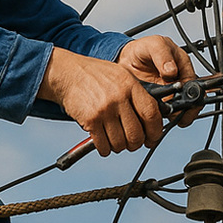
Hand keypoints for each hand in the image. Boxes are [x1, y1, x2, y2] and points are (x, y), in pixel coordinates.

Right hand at [37, 47, 162, 156]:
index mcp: (130, 85)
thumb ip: (137, 94)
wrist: (66, 73)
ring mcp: (104, 109)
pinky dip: (105, 149)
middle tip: (132, 143)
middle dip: (136, 144)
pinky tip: (103, 143)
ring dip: (119, 147)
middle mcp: (119, 97)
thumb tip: (155, 117)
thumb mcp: (121, 76)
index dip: (155, 131)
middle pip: (136, 134)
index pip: (151, 114)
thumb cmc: (95, 76)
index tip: (152, 138)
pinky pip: (103, 145)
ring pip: (120, 143)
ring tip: (115, 141)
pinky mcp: (90, 120)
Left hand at [115, 36, 199, 127]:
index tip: (181, 99)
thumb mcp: (154, 45)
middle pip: (191, 99)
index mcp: (182, 65)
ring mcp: (170, 93)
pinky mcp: (160, 102)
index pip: (193, 83)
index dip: (190, 93)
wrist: (126, 59)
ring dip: (176, 115)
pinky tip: (158, 116)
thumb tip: (172, 71)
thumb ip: (163, 55)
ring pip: (180, 109)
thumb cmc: (143, 49)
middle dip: (186, 109)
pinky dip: (162, 117)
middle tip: (178, 114)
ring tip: (167, 116)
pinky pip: (166, 113)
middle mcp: (179, 80)